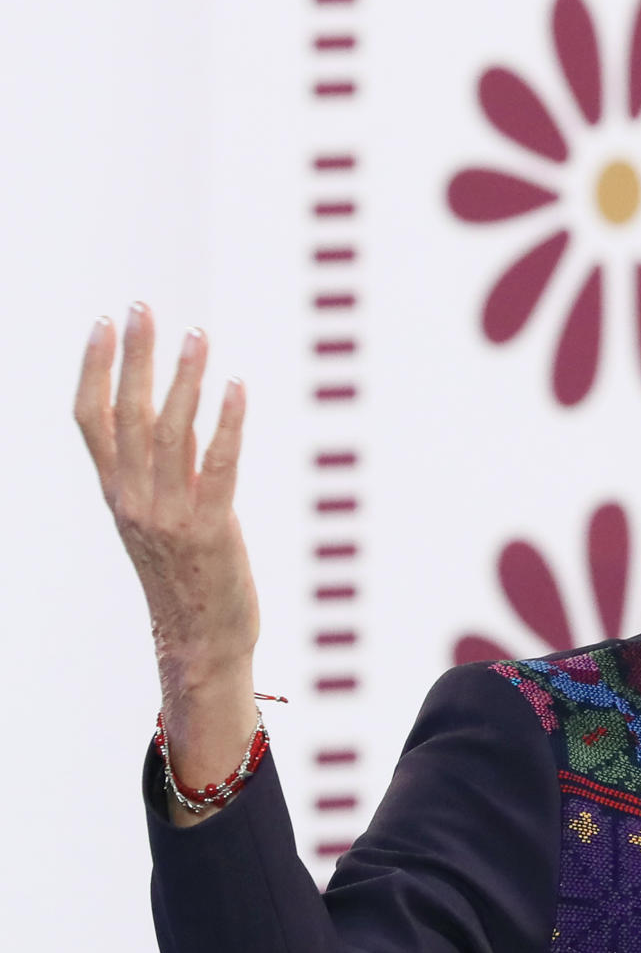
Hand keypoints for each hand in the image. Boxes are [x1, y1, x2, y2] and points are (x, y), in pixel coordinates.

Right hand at [75, 304, 261, 816]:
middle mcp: (135, 500)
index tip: (103, 323)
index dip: (94, 368)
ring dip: (185, 378)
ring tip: (197, 333)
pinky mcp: (212, 530)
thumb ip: (160, 478)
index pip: (92, 420)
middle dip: (135, 355)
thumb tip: (174, 426)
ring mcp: (171, 515)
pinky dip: (226, 423)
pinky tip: (236, 387)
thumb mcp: (159, 524)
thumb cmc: (186, 582)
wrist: (200, 645)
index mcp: (118, 496)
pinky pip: (218, 465)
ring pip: (171, 431)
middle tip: (143, 307)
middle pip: (129, 413)